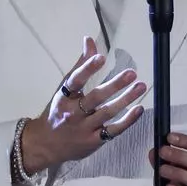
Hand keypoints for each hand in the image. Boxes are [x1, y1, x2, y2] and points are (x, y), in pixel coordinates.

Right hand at [21, 37, 145, 172]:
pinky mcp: (94, 141)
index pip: (75, 80)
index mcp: (64, 97)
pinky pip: (112, 131)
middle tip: (131, 73)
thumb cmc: (58, 112)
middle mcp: (73, 112)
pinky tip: (138, 109)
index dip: (87, 68)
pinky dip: (127, 121)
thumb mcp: (64, 88)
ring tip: (140, 86)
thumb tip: (89, 40)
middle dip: (114, 85)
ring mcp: (84, 128)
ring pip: (107, 113)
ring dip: (125, 99)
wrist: (45, 145)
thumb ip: (80, 65)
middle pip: (95, 97)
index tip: (101, 58)